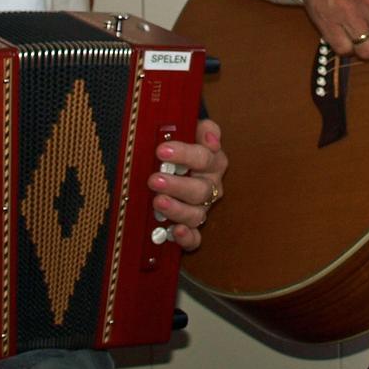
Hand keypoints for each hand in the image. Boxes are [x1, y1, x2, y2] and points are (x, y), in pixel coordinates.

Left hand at [147, 119, 226, 251]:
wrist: (178, 165)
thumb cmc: (184, 148)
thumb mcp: (192, 132)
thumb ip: (204, 129)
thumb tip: (211, 138)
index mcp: (213, 162)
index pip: (204, 156)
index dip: (184, 154)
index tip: (162, 151)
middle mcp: (210, 187)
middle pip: (200, 189)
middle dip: (176, 185)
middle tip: (154, 180)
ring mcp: (202, 209)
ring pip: (196, 214)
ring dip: (177, 209)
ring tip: (158, 202)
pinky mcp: (193, 228)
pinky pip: (195, 239)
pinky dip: (187, 238)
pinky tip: (175, 231)